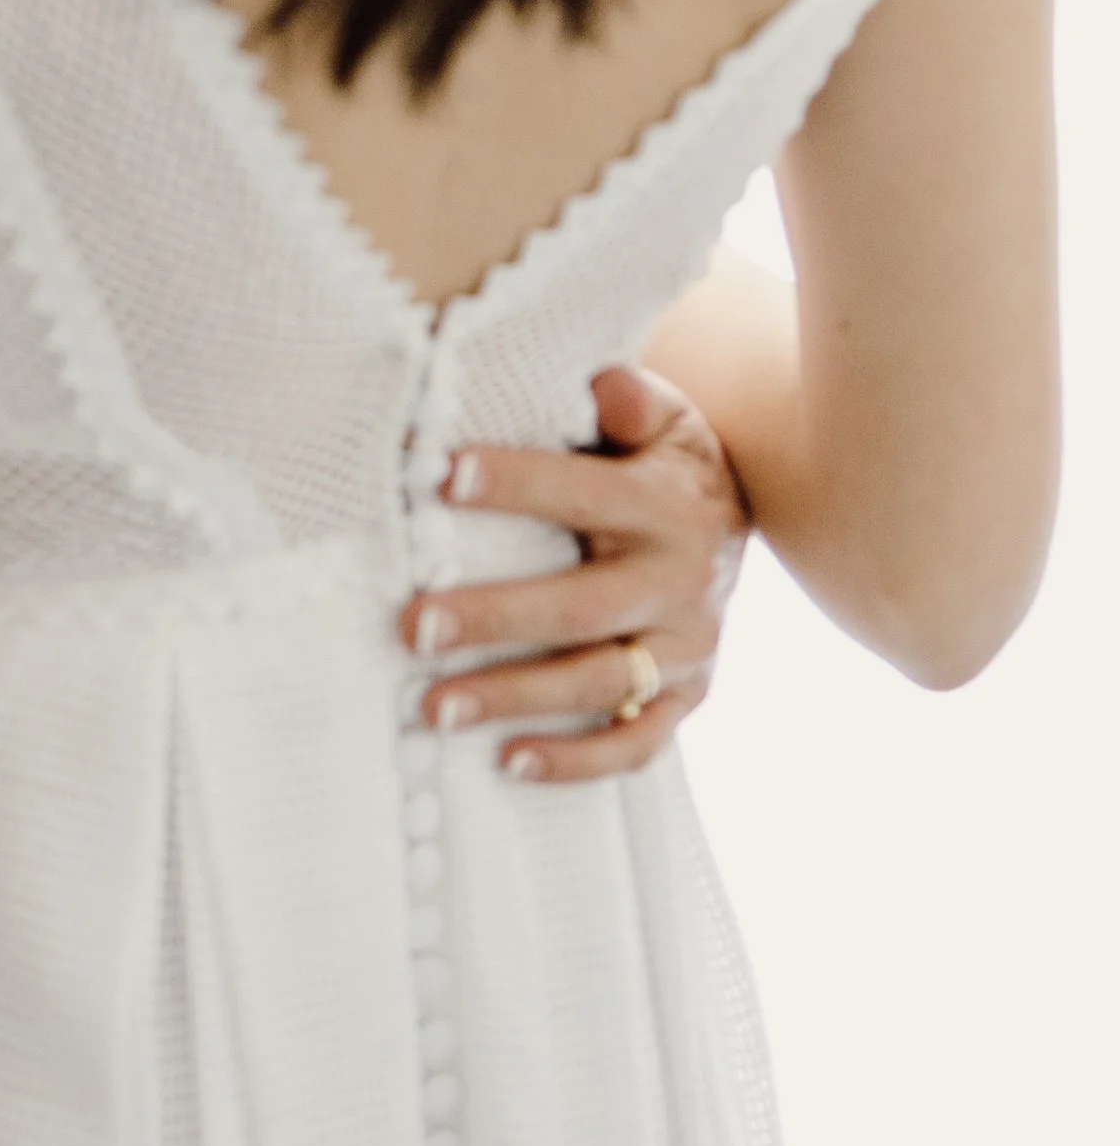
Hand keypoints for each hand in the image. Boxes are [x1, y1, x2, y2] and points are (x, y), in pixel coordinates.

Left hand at [398, 366, 751, 782]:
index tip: (441, 475)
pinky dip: (577, 760)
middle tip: (412, 625)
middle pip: (581, 607)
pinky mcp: (686, 698)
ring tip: (431, 706)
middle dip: (494, 618)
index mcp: (669, 505)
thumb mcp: (663, 416)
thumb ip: (629, 399)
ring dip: (513, 697)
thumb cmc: (661, 461)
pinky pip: (637, 743)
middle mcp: (682, 583)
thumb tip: (600, 384)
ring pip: (598, 683)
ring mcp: (686, 650)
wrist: (733, 524)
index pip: (585, 493)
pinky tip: (508, 761)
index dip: (517, 483)